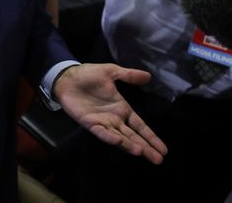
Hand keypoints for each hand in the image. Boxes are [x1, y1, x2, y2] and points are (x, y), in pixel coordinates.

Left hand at [53, 64, 167, 164]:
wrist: (67, 76)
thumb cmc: (88, 75)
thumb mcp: (111, 72)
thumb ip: (128, 75)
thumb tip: (148, 76)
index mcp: (122, 108)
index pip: (140, 125)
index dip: (151, 136)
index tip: (163, 149)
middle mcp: (115, 119)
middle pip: (133, 136)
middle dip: (146, 147)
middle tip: (158, 159)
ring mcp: (102, 122)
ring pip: (120, 137)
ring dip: (130, 145)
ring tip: (142, 152)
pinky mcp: (90, 123)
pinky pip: (102, 132)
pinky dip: (110, 137)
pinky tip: (119, 141)